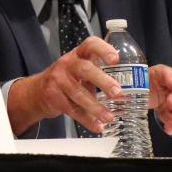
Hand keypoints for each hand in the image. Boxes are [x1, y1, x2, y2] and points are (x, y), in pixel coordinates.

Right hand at [7, 36, 121, 135]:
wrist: (39, 91)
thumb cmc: (69, 79)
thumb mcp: (82, 70)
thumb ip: (101, 73)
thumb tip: (133, 89)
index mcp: (79, 55)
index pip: (90, 45)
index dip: (103, 50)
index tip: (116, 59)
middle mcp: (67, 64)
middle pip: (85, 69)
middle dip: (102, 81)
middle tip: (117, 92)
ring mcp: (58, 80)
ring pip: (78, 93)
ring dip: (95, 107)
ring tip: (109, 117)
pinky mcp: (53, 96)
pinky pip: (72, 109)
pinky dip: (86, 119)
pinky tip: (97, 126)